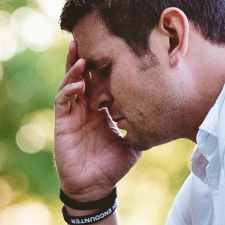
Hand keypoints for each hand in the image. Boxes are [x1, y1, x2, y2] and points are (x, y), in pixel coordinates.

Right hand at [54, 40, 139, 201]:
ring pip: (69, 84)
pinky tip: (77, 84)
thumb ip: (141, 128)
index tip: (112, 48)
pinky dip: (69, 90)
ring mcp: (72, 114)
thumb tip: (162, 116)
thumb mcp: (133, 144)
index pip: (100, 82)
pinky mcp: (63, 123)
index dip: (103, 66)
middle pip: (82, 76)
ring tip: (80, 55)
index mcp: (101, 109)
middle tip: (87, 37)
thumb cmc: (111, 166)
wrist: (94, 187)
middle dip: (83, 57)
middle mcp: (85, 108)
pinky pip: (63, 101)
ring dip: (73, 69)